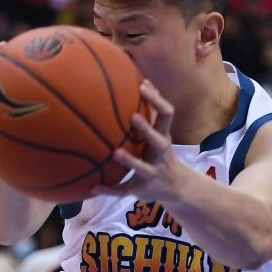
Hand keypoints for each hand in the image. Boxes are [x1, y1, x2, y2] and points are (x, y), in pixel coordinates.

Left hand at [90, 80, 188, 200]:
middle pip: (159, 141)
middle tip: (133, 117)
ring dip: (131, 161)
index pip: (167, 115)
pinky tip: (92, 188)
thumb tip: (143, 81)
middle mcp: (161, 155)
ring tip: (116, 153)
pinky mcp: (142, 189)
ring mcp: (153, 173)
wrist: (178, 188)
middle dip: (147, 130)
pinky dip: (108, 190)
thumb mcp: (162, 135)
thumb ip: (152, 113)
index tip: (143, 86)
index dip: (157, 100)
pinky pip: (124, 190)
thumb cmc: (162, 154)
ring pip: (143, 168)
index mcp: (164, 138)